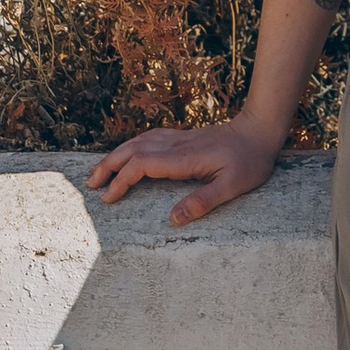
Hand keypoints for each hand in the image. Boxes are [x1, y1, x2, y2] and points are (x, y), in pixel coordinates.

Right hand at [84, 113, 281, 225]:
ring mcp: (178, 139)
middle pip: (132, 150)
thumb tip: (172, 219)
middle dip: (108, 166)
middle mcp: (176, 145)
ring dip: (116, 156)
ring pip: (138, 142)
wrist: (260, 130)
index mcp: (184, 158)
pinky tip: (127, 155)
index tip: (109, 198)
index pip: (142, 165)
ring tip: (99, 172)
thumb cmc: (250, 160)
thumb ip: (203, 201)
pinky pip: (148, 139)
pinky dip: (130, 147)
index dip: (122, 180)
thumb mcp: (233, 186)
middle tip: (90, 185)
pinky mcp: (183, 138)